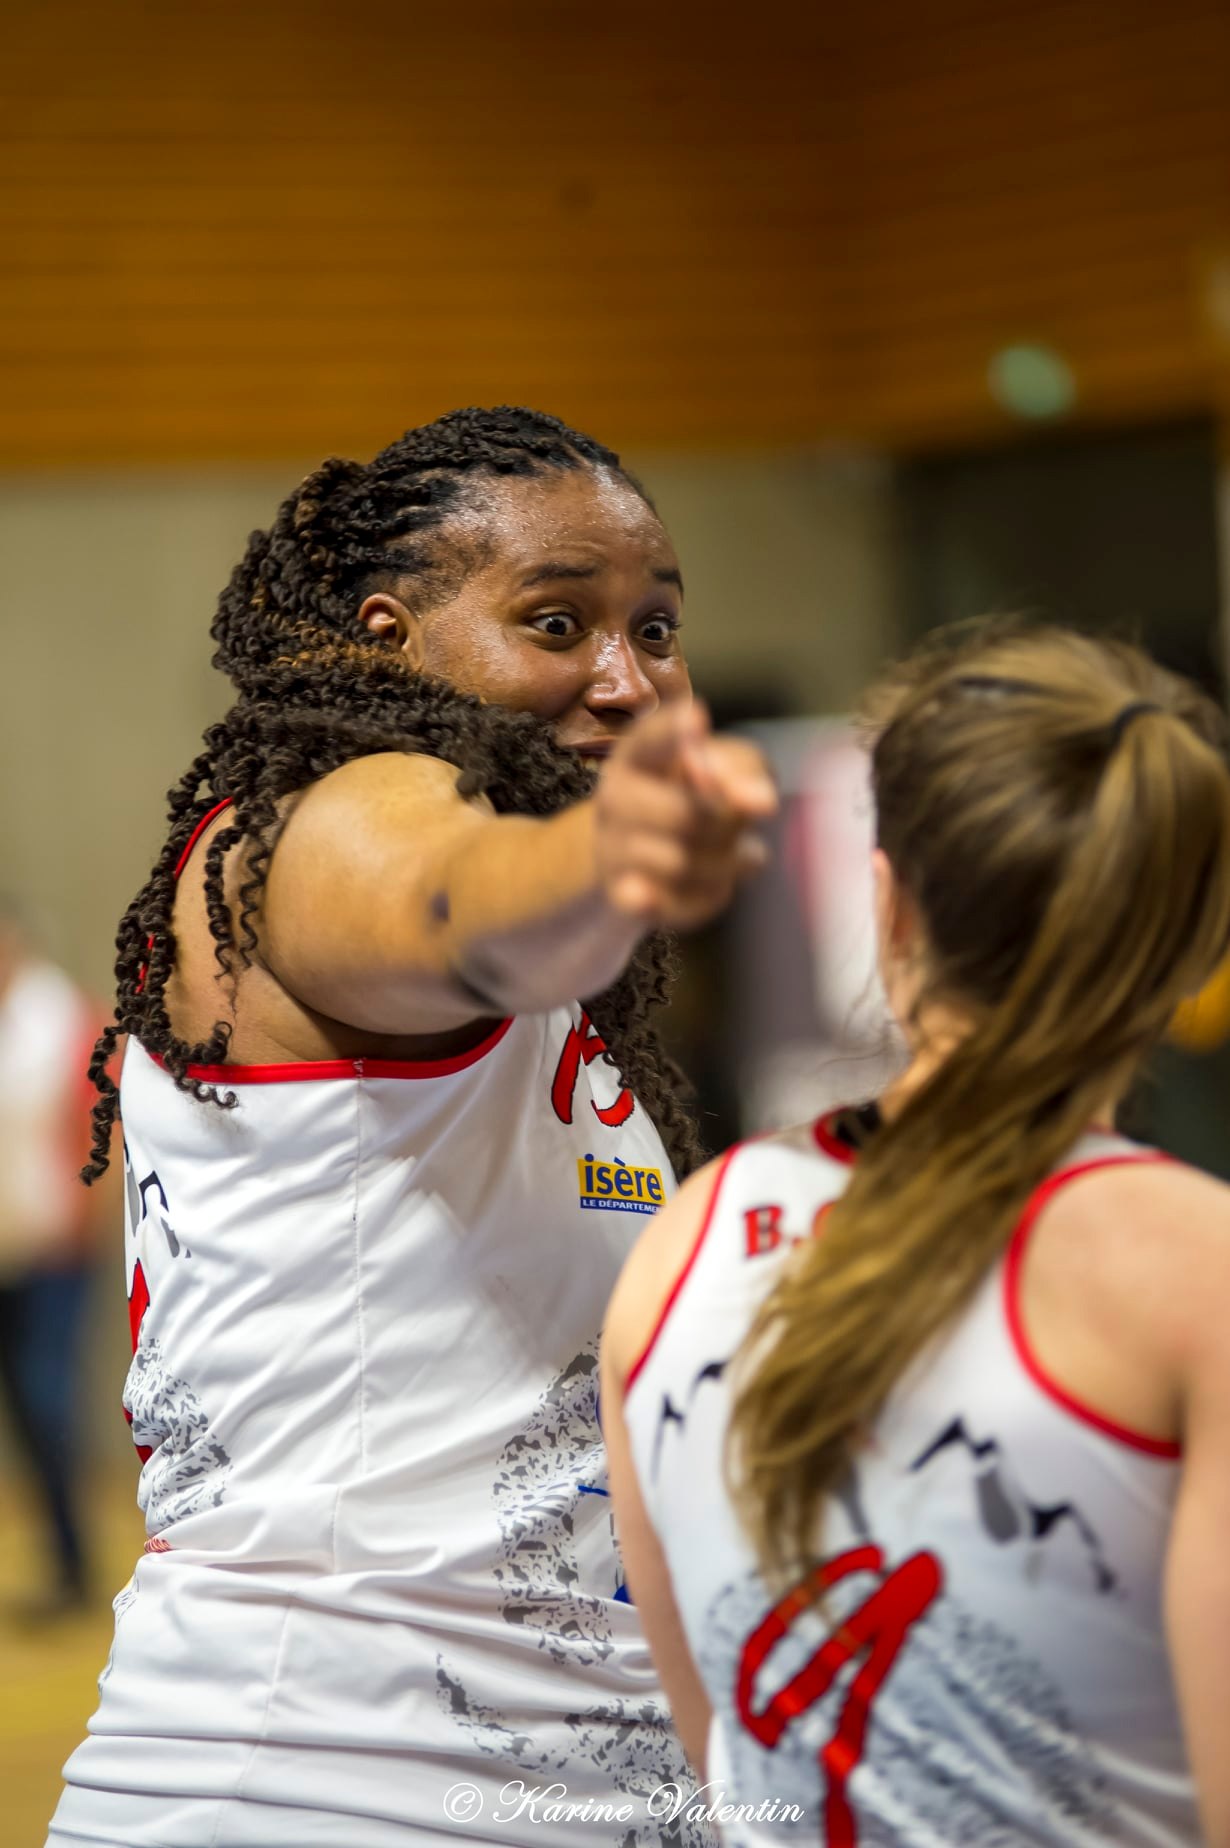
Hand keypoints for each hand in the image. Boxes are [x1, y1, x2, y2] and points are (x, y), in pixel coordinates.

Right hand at [593, 702, 777, 928]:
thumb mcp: (720, 768)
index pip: (650, 737)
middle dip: (728, 823)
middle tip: (736, 822)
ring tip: (727, 854)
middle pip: (688, 814)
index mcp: (638, 751)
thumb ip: (745, 769)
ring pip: (685, 863)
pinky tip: (710, 884)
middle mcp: (614, 795)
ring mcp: (611, 848)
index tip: (700, 718)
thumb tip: (761, 801)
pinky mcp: (623, 896)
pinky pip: (680, 904)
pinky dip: (706, 897)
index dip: (676, 731)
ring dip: (726, 863)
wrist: (637, 854)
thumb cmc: (691, 797)